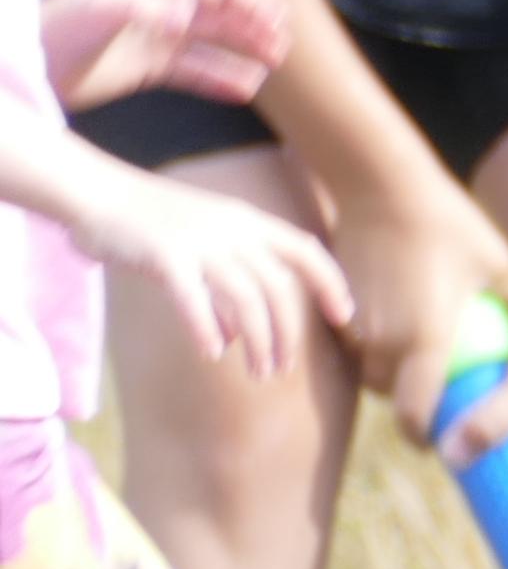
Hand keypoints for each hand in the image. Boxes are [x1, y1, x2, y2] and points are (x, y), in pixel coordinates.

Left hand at [43, 0, 294, 111]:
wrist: (26, 67)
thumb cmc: (59, 27)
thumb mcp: (101, 10)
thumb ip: (146, 9)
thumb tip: (187, 20)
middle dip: (258, 8)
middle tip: (277, 34)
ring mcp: (159, 33)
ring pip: (219, 34)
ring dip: (250, 44)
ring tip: (272, 61)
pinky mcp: (150, 66)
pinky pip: (198, 70)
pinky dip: (223, 79)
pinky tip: (245, 90)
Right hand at [67, 161, 351, 384]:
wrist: (100, 194)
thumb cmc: (154, 226)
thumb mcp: (206, 243)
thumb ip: (228, 283)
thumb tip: (240, 335)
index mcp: (249, 221)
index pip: (305, 251)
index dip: (331, 284)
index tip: (345, 319)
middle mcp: (232, 229)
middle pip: (278, 287)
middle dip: (288, 333)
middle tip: (281, 369)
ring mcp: (200, 241)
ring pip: (245, 298)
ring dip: (258, 341)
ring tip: (259, 373)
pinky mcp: (164, 256)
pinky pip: (194, 298)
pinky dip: (207, 328)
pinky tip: (213, 353)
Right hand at [343, 191, 507, 438]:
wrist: (383, 190)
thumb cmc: (452, 225)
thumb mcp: (500, 265)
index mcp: (426, 342)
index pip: (419, 415)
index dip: (427, 437)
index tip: (442, 441)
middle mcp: (384, 343)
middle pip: (393, 397)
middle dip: (412, 406)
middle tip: (438, 401)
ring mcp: (354, 328)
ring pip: (369, 373)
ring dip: (390, 377)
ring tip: (420, 366)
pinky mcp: (337, 309)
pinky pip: (354, 345)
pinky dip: (371, 347)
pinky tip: (395, 330)